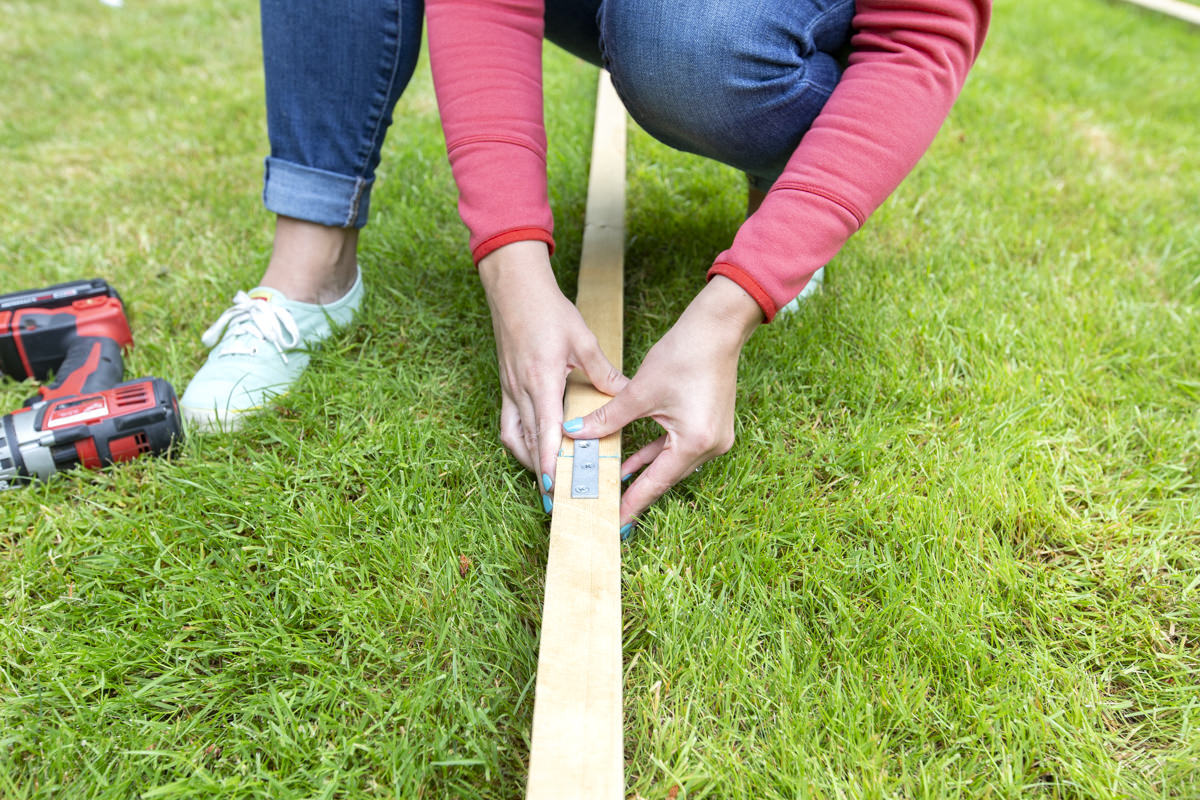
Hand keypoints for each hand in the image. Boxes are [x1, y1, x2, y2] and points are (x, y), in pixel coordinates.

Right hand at [478, 241, 627, 497]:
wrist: (514, 288)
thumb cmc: (547, 310)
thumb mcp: (582, 339)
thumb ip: (602, 372)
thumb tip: (624, 394)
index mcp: (541, 380)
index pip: (545, 431)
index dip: (549, 462)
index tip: (556, 486)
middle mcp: (520, 390)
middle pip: (527, 443)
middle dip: (540, 472)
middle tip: (557, 495)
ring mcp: (509, 389)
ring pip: (513, 437)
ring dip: (528, 459)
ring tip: (547, 477)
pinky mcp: (506, 385)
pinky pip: (509, 423)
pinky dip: (521, 442)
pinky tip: (536, 448)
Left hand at [563, 276, 762, 528]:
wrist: (717, 329)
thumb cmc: (683, 356)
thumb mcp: (639, 392)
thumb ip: (607, 418)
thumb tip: (575, 434)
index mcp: (694, 443)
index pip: (656, 482)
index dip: (633, 502)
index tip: (615, 523)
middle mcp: (710, 447)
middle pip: (665, 476)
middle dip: (636, 489)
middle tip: (609, 508)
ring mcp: (714, 437)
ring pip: (670, 462)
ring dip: (643, 469)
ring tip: (613, 483)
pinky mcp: (710, 426)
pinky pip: (678, 448)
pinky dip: (656, 452)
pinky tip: (632, 460)